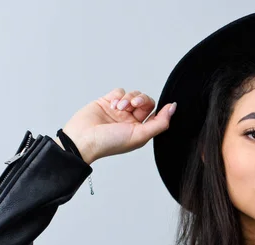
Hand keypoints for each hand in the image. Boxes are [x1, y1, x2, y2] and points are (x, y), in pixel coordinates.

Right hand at [59, 88, 176, 164]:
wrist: (82, 139)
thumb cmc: (109, 143)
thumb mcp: (140, 136)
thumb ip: (160, 123)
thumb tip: (173, 108)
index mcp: (140, 130)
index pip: (156, 115)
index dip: (162, 109)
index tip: (168, 104)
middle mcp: (130, 120)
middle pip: (146, 101)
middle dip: (142, 100)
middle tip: (134, 105)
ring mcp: (119, 111)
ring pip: (133, 95)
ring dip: (128, 98)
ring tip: (118, 108)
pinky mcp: (107, 102)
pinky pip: (119, 91)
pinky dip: (118, 96)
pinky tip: (112, 105)